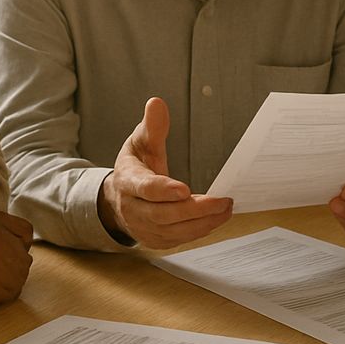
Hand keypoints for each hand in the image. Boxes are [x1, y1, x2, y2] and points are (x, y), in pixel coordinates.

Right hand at [99, 97, 231, 248]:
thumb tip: (157, 103)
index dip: (163, 190)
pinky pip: (180, 239)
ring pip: (174, 231)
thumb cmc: (134, 166)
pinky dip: (200, 230)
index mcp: (128, 181)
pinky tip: (216, 219)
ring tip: (226, 209)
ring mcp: (143, 228)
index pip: (145, 188)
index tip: (184, 189)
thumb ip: (152, 126)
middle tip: (222, 201)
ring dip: (203, 223)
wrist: (118, 199)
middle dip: (195, 210)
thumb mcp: (139, 143)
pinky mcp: (156, 240)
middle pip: (164, 214)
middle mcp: (133, 209)